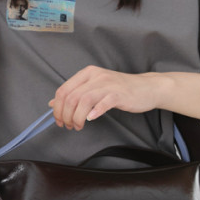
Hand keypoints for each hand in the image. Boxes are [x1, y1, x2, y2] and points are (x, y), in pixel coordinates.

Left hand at [48, 65, 162, 131]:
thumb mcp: (94, 88)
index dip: (58, 108)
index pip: (63, 90)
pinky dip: (94, 112)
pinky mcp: (119, 94)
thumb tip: (53, 103)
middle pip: (71, 97)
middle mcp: (96, 76)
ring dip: (77, 117)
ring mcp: (108, 84)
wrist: (146, 88)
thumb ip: (75, 93)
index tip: (59, 120)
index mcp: (87, 73)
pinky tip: (91, 119)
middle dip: (66, 115)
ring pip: (84, 100)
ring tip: (78, 126)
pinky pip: (103, 103)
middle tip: (68, 126)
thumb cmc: (120, 89)